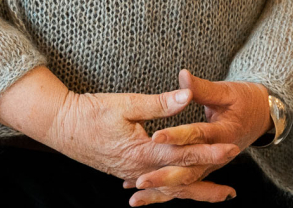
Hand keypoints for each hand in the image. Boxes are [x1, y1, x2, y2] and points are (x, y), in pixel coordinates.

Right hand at [0, 68, 234, 203]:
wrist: (60, 126)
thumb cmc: (90, 111)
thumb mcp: (126, 103)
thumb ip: (159, 104)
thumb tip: (187, 96)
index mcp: (144, 150)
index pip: (184, 153)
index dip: (209, 152)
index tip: (231, 149)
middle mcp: (140, 168)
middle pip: (181, 181)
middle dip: (207, 184)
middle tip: (231, 189)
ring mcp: (131, 173)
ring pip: (168, 189)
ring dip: (193, 193)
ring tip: (215, 196)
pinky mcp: (123, 172)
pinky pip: (152, 188)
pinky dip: (168, 193)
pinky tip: (175, 194)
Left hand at [132, 72, 267, 197]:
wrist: (262, 116)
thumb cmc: (244, 100)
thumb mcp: (227, 91)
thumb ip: (202, 88)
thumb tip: (183, 76)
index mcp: (223, 133)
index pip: (198, 135)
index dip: (177, 135)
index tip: (156, 136)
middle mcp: (218, 156)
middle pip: (190, 169)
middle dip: (165, 176)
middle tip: (141, 180)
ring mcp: (211, 165)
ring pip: (186, 183)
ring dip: (163, 191)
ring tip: (138, 196)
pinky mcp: (205, 169)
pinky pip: (185, 185)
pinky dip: (166, 192)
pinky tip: (143, 196)